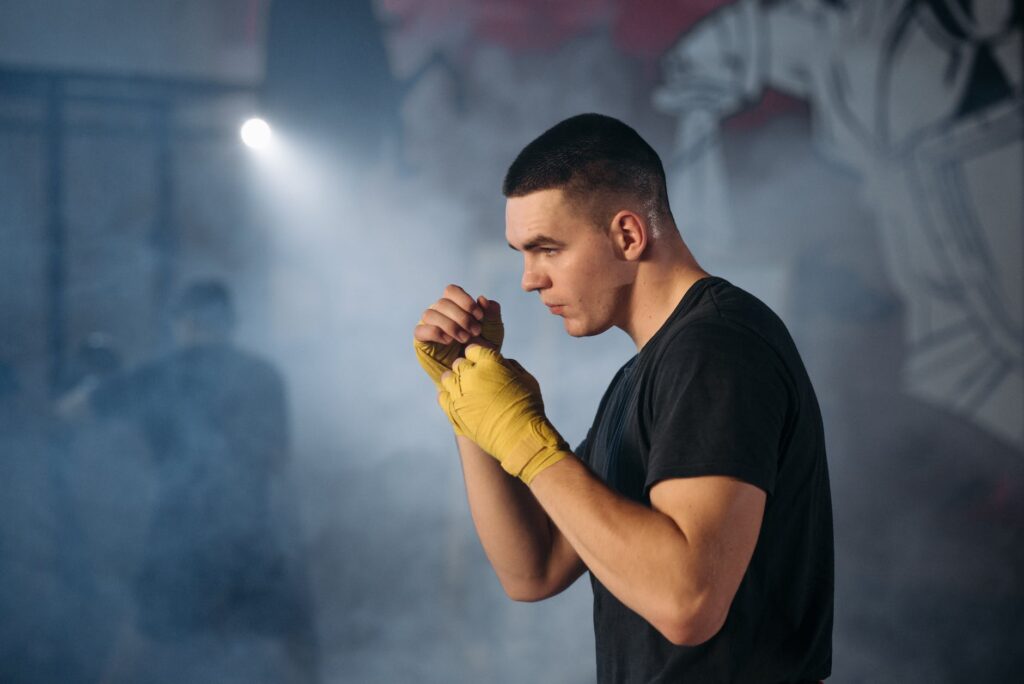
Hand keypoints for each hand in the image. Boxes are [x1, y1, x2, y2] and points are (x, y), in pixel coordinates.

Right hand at [414, 284, 503, 387]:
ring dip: (450, 325)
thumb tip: (482, 298)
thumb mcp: (493, 332)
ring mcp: (428, 326)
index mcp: (454, 306)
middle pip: (442, 302)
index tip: (480, 317)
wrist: (472, 375)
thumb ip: (492, 314)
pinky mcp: (421, 341)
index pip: (451, 290)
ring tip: (464, 339)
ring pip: (430, 314)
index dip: (465, 301)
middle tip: (475, 332)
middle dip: (462, 317)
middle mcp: (439, 313)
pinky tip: (449, 341)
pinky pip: (420, 330)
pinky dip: (436, 333)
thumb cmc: (481, 351)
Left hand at [438, 345, 568, 483]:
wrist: (520, 438)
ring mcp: (460, 393)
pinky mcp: (453, 411)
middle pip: (459, 363)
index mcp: (490, 362)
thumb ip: (511, 366)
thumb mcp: (527, 379)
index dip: (479, 356)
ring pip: (447, 377)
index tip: (484, 366)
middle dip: (467, 369)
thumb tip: (502, 362)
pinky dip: (449, 396)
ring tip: (466, 391)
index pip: (473, 349)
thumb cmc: (529, 408)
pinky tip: (460, 402)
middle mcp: (471, 374)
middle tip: (477, 380)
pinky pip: (442, 396)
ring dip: (455, 381)